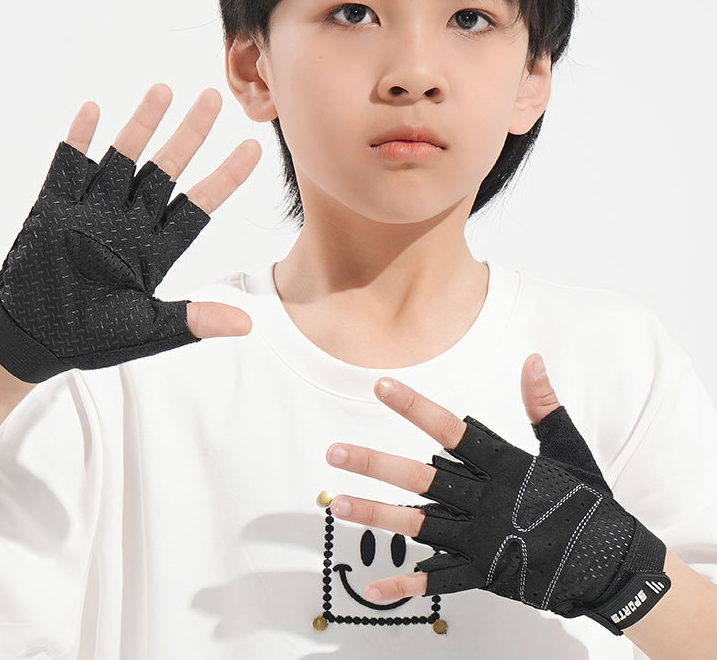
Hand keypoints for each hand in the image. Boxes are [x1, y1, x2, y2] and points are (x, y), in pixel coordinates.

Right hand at [64, 84, 260, 339]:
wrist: (31, 340)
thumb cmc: (89, 336)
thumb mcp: (149, 330)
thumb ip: (194, 320)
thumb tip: (246, 324)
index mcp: (155, 249)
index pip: (199, 205)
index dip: (225, 177)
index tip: (252, 149)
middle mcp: (128, 222)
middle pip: (167, 169)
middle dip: (190, 134)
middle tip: (212, 99)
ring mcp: (92, 211)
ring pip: (123, 158)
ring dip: (142, 125)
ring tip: (163, 91)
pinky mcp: (54, 208)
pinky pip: (69, 167)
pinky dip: (79, 139)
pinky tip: (94, 109)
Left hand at [325, 354, 670, 634]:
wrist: (615, 565)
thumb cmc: (589, 504)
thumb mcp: (570, 450)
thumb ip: (544, 407)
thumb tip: (532, 361)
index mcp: (504, 467)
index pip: (451, 431)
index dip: (415, 407)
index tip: (382, 387)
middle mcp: (486, 501)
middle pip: (422, 479)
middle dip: (375, 464)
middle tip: (334, 451)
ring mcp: (482, 540)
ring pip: (419, 526)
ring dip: (376, 516)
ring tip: (338, 505)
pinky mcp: (484, 573)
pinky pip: (439, 581)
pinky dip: (407, 587)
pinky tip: (374, 588)